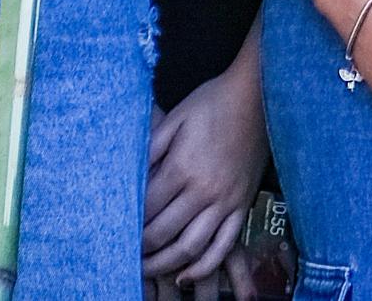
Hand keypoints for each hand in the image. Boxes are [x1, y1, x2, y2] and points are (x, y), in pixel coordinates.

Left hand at [144, 35, 269, 289]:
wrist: (256, 97)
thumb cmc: (211, 103)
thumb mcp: (175, 118)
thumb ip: (151, 149)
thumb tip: (131, 176)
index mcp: (182, 167)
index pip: (147, 208)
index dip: (128, 223)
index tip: (115, 230)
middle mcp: (204, 190)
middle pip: (164, 233)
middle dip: (141, 249)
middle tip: (124, 256)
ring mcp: (226, 201)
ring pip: (191, 247)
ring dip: (166, 264)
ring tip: (147, 270)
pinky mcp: (243, 206)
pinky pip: (224, 246)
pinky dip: (204, 266)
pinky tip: (186, 274)